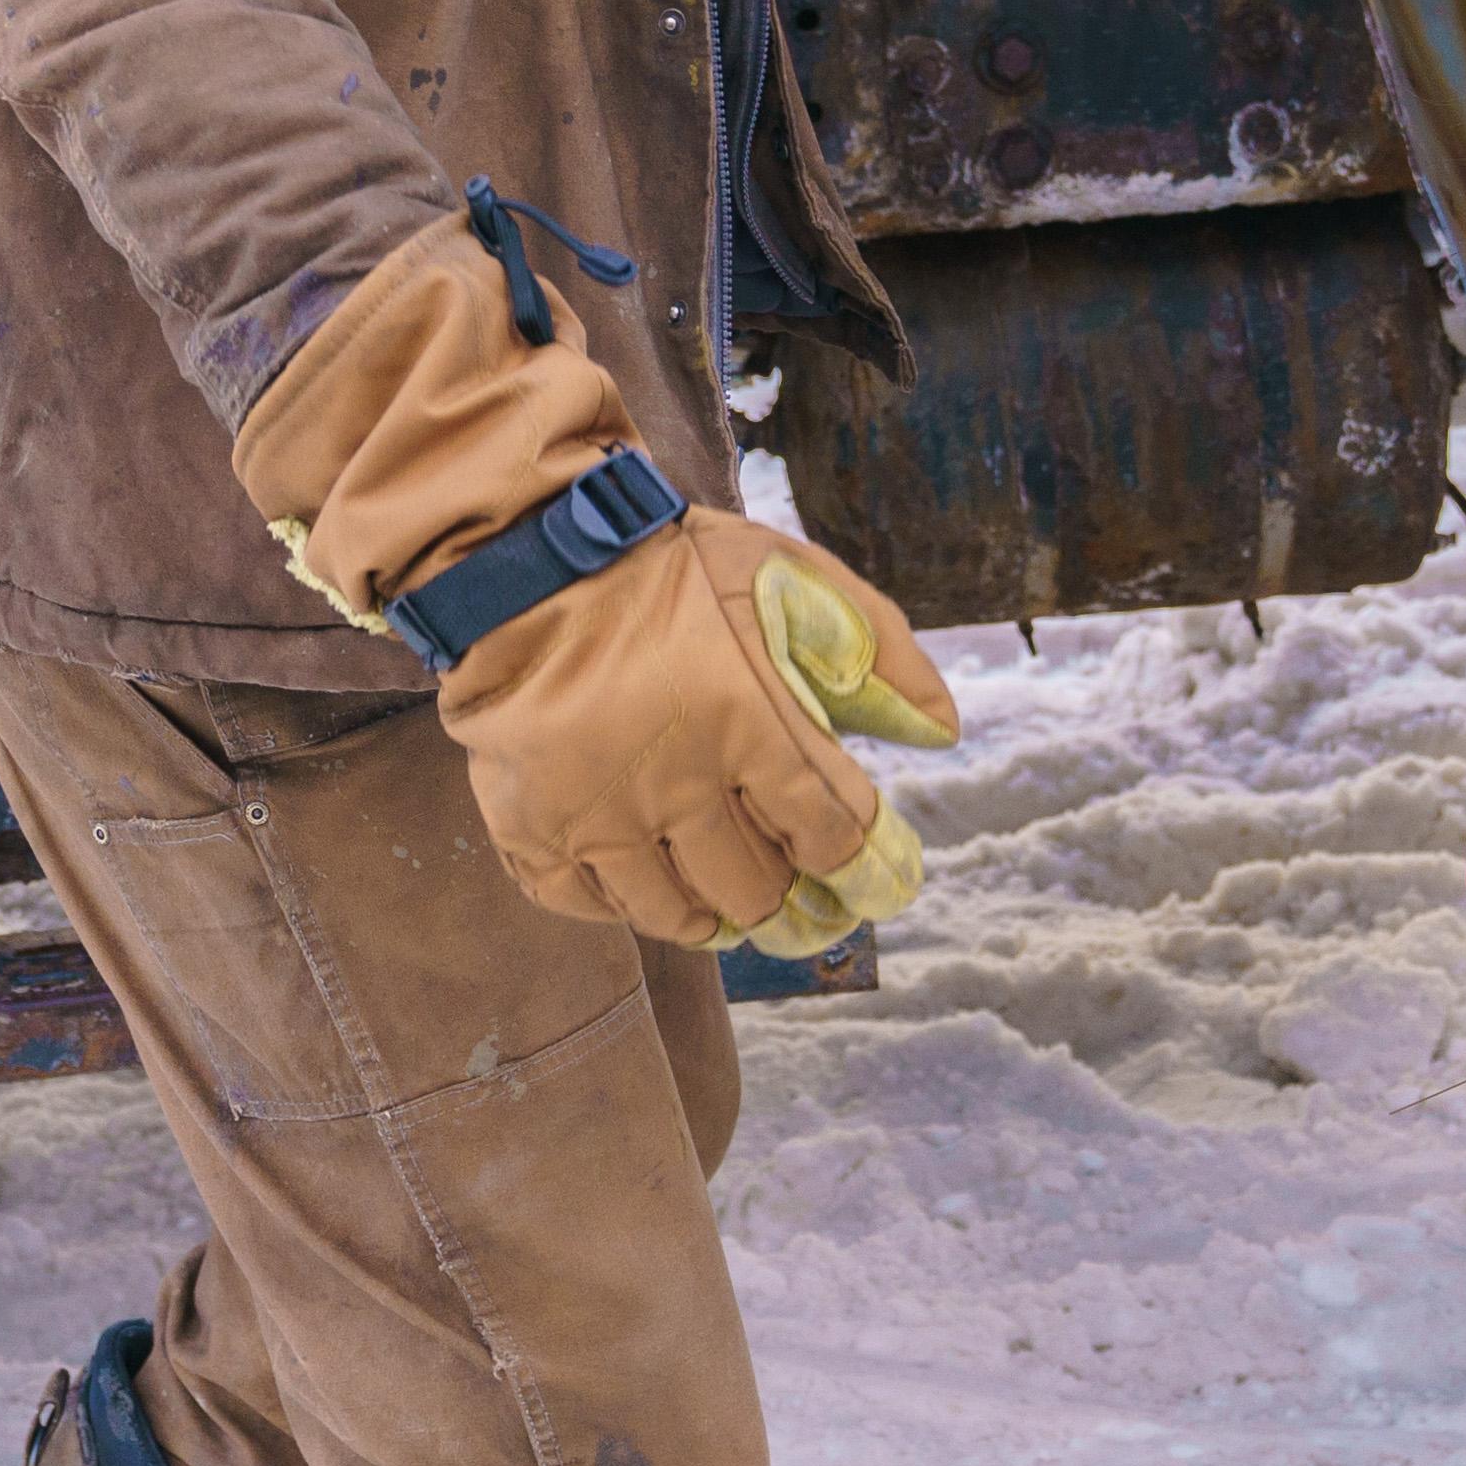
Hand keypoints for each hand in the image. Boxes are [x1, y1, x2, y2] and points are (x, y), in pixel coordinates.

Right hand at [230, 217, 954, 951]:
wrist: (522, 553)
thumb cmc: (665, 563)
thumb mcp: (786, 572)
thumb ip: (875, 643)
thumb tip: (943, 729)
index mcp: (748, 723)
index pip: (828, 832)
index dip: (850, 852)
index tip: (847, 850)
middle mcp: (675, 784)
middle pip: (754, 887)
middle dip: (780, 884)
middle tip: (778, 867)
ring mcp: (596, 815)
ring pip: (674, 913)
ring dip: (708, 910)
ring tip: (716, 889)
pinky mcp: (531, 827)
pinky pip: (585, 905)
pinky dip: (618, 903)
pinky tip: (636, 875)